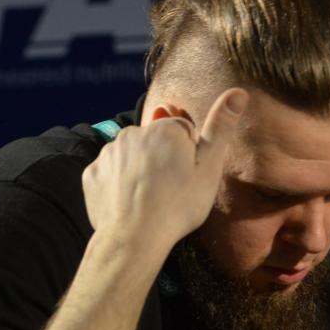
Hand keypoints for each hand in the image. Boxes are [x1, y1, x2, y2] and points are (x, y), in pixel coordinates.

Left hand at [80, 88, 246, 267]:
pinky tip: (129, 204)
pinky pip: (110, 173)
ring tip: (150, 199)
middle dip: (162, 158)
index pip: (182, 130)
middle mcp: (133, 132)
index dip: (190, 154)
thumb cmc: (178, 205)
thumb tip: (238, 92)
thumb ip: (220, 128)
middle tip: (171, 190)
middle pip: (154, 140)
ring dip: (140, 169)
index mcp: (165, 129)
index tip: (189, 177)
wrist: (134, 238)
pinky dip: (118, 184)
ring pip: (131, 155)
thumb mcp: (209, 169)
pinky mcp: (92, 173)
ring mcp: (108, 153)